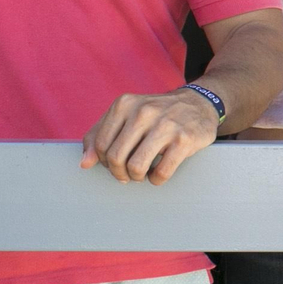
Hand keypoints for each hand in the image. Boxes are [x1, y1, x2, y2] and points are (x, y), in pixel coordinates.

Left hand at [80, 90, 219, 184]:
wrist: (198, 104)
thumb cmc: (157, 114)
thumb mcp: (126, 116)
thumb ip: (100, 135)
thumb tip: (85, 163)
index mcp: (125, 104)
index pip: (101, 144)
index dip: (104, 162)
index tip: (115, 164)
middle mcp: (144, 111)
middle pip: (116, 157)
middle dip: (119, 173)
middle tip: (127, 174)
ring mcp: (166, 125)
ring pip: (136, 167)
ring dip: (136, 178)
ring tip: (142, 174)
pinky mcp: (184, 139)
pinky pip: (161, 172)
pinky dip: (156, 179)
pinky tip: (159, 172)